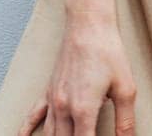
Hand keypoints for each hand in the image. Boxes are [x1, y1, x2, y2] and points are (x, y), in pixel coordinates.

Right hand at [18, 14, 136, 135]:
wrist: (89, 26)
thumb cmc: (108, 53)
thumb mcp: (126, 88)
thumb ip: (126, 120)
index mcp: (83, 109)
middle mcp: (63, 108)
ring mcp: (53, 100)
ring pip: (50, 134)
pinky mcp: (48, 91)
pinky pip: (32, 116)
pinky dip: (25, 130)